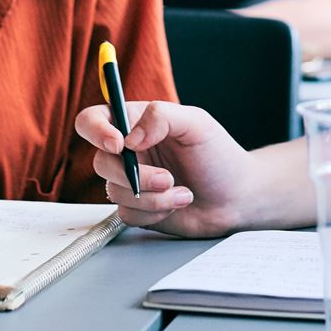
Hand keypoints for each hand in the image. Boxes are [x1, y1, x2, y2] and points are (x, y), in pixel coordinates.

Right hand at [74, 100, 254, 236]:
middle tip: (167, 178)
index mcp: (137, 123)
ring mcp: (131, 181)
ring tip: (182, 192)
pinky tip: (177, 204)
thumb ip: (162, 117)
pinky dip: (154, 212)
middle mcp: (129, 152)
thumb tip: (130, 136)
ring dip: (151, 196)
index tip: (118, 144)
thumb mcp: (197, 124)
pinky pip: (127, 214)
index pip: (95, 119)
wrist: (236, 197)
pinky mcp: (138, 208)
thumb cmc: (219, 156)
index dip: (96, 130)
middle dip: (134, 175)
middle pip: (101, 161)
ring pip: (114, 191)